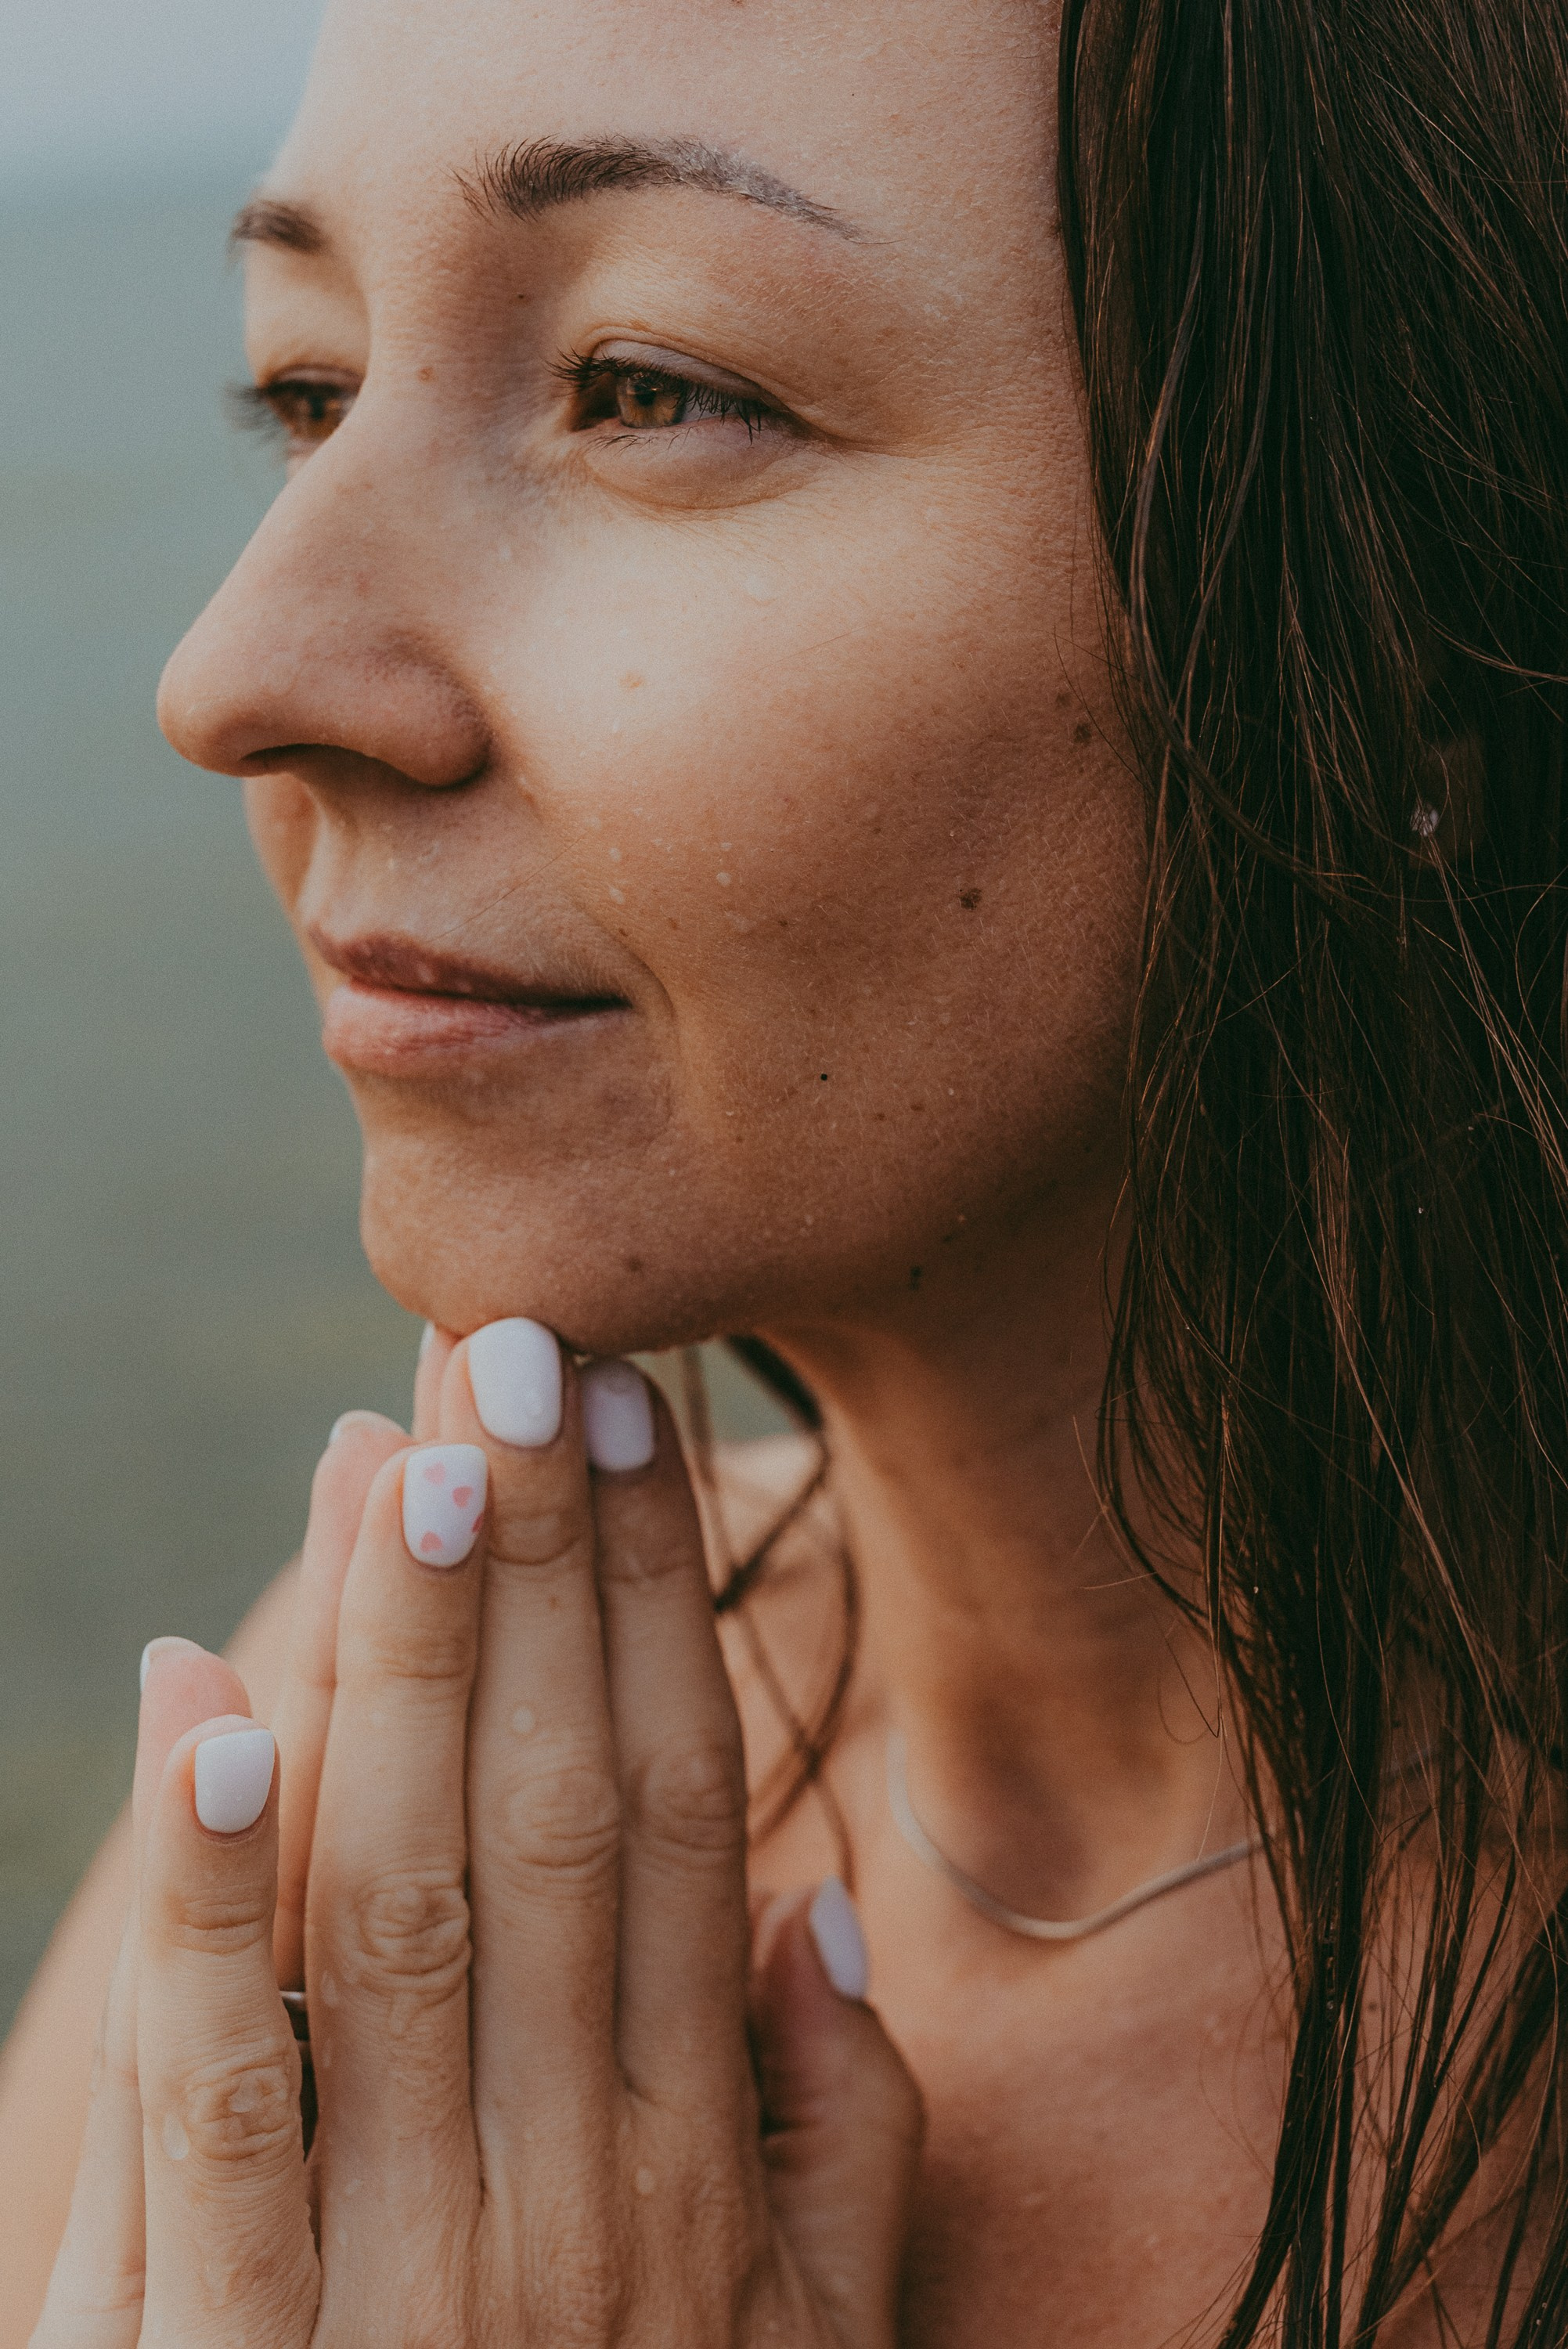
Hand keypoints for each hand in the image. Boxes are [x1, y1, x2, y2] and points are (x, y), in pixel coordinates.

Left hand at [32, 1330, 921, 2346]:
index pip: (681, 1815)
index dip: (655, 1608)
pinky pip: (214, 2098)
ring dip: (400, 1665)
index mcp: (697, 2173)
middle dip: (540, 1570)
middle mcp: (571, 2193)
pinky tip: (206, 1706)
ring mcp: (401, 2279)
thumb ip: (834, 2144)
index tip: (631, 1423)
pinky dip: (209, 1897)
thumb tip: (822, 1906)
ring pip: (401, 1908)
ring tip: (398, 1455)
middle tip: (517, 1349)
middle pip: (555, 1815)